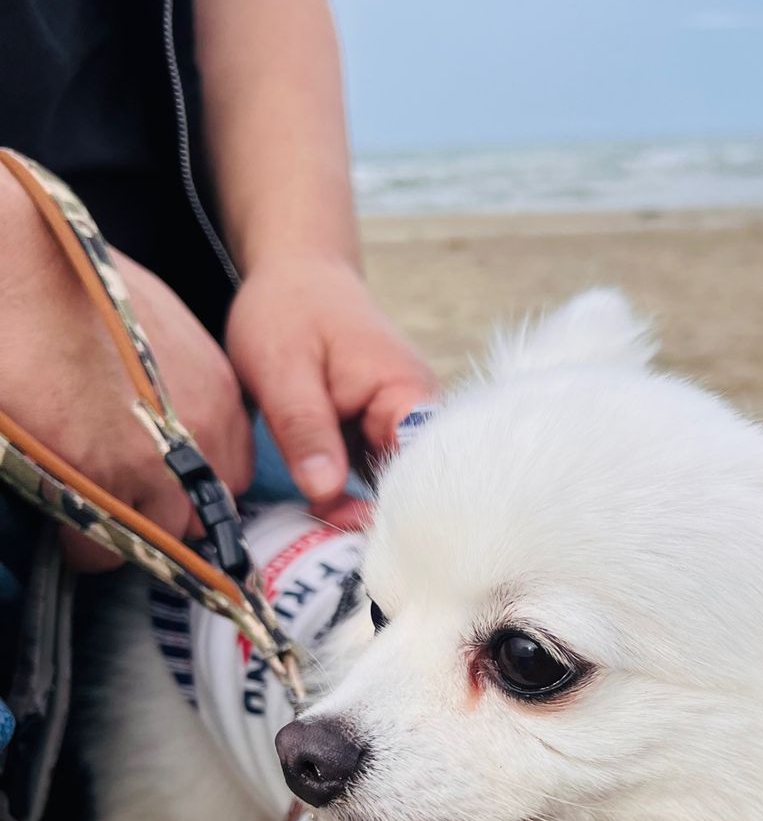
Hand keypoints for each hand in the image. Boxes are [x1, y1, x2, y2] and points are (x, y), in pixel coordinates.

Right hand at [0, 167, 252, 569]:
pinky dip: (78, 542)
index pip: (230, 478)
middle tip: (114, 495)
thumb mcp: (156, 332)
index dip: (189, 488)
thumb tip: (159, 422)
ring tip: (82, 502)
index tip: (154, 484)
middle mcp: (203, 438)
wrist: (27, 269)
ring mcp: (156, 466)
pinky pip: (99, 547)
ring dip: (120, 529)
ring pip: (154, 538)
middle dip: (159, 513)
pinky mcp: (102, 480)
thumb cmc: (76, 286)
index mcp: (218, 399)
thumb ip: (176, 386)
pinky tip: (56, 511)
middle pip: (198, 517)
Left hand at [225, 257, 435, 526]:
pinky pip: (374, 480)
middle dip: (372, 521)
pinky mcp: (380, 437)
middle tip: (319, 543)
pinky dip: (349, 499)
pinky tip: (320, 516)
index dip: (392, 509)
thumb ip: (305, 430)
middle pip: (413, 488)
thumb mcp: (282, 370)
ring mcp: (400, 429)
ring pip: (392, 490)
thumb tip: (326, 492)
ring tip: (316, 535)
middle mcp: (418, 415)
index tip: (346, 534)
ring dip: (359, 515)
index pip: (421, 468)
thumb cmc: (289, 310)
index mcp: (407, 393)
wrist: (295, 276)